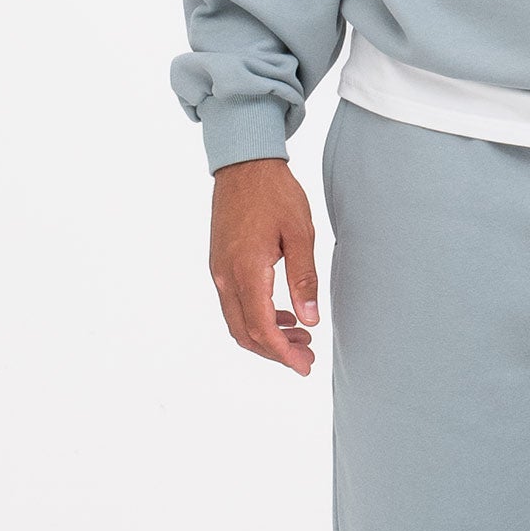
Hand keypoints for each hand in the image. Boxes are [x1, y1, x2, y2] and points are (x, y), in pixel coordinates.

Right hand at [209, 158, 320, 374]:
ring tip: (301, 336)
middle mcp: (225, 275)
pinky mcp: (219, 263)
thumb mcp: (300, 234)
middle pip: (245, 333)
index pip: (262, 327)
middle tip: (307, 357)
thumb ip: (304, 278)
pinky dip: (256, 317)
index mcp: (247, 270)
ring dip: (266, 336)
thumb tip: (310, 319)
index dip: (283, 353)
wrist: (243, 164)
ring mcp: (218, 270)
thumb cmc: (275, 194)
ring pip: (237, 321)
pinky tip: (282, 314)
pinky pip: (234, 303)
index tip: (304, 366)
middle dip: (276, 352)